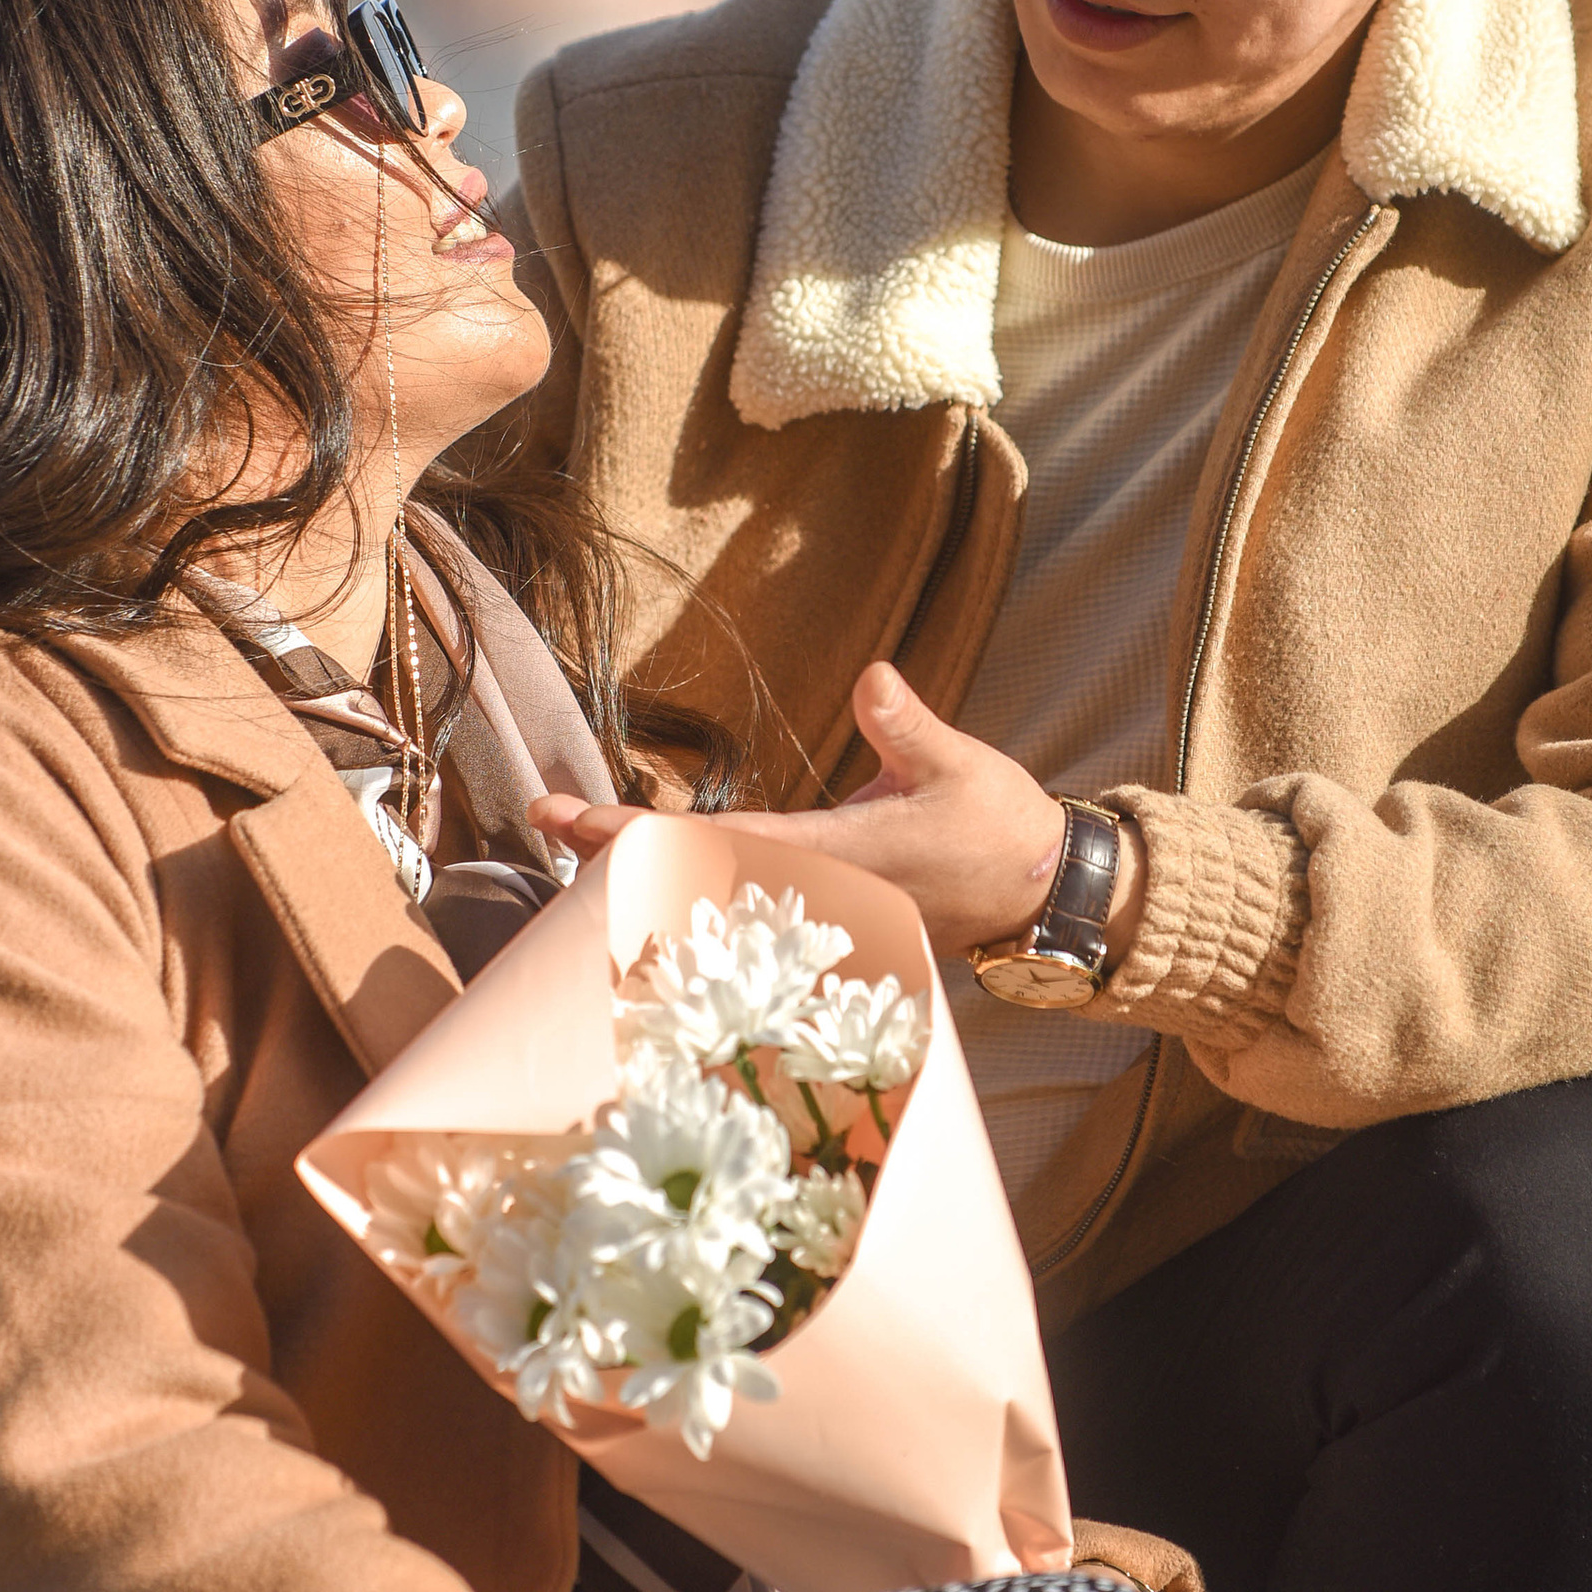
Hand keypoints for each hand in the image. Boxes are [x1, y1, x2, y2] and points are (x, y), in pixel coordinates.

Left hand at [533, 661, 1140, 963]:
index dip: (642, 835)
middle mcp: (815, 892)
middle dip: (618, 851)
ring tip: (575, 837)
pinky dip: (690, 888)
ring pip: (712, 895)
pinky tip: (649, 874)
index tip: (577, 817)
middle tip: (546, 817)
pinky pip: (745, 906)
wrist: (1046, 895)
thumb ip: (907, 725)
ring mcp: (819, 910)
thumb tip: (873, 676)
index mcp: (838, 856)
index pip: (718, 846)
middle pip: (695, 877)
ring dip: (644, 868)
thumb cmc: (1003, 827)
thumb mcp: (958, 765)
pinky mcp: (830, 914)